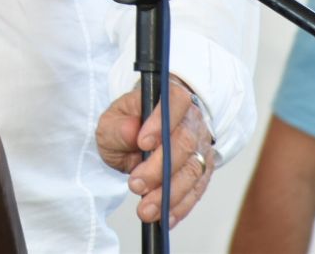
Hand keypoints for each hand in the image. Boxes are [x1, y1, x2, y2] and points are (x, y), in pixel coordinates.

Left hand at [95, 75, 215, 227]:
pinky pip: (196, 191)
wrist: (138, 136)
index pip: (175, 101)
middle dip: (160, 168)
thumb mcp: (112, 121)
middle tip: (136, 184)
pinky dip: (180, 206)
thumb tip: (132, 131)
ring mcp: (201, 146)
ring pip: (193, 170)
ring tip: (146, 209)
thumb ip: (118, 127)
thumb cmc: (127, 124)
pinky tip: (164, 217)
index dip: (161, 122)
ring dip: (170, 193)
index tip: (142, 143)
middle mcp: (192, 119)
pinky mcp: (203, 171)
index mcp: (171, 96)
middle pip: (185, 141)